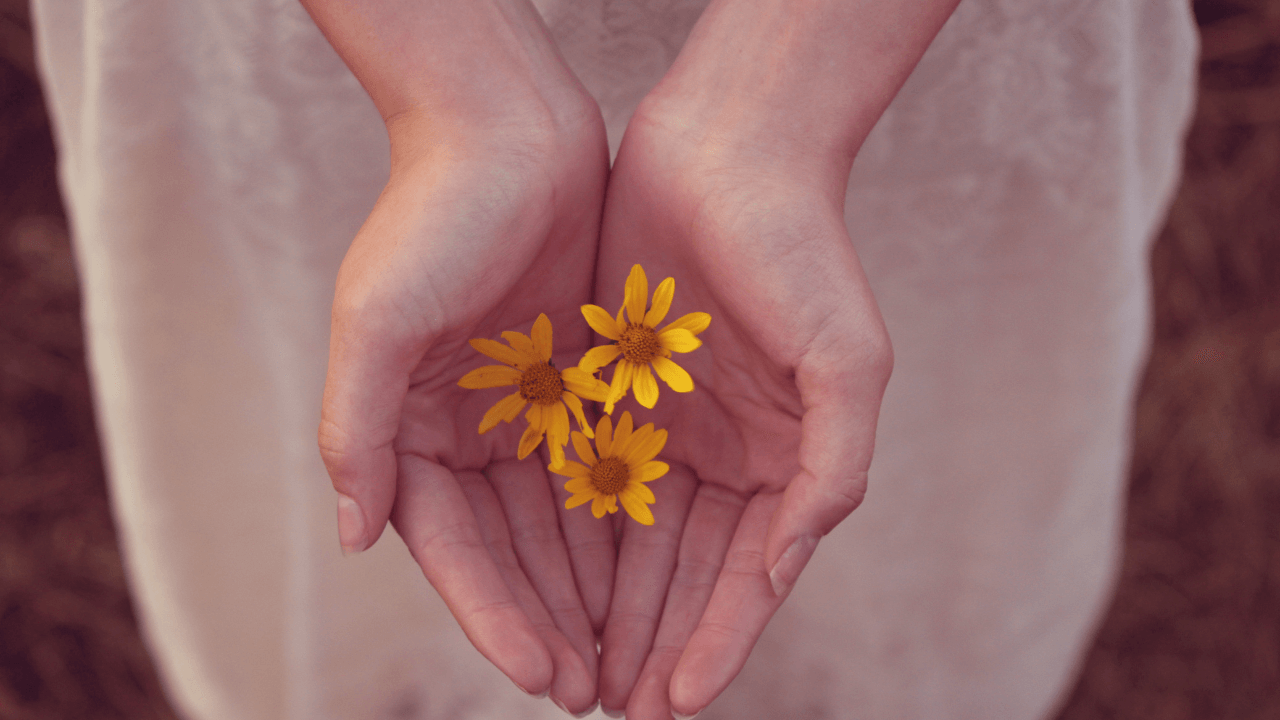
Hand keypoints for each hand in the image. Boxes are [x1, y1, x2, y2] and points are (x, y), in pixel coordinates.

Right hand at [310, 2, 615, 711]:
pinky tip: (654, 573)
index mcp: (409, 431)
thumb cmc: (433, 216)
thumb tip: (354, 537)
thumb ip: (359, 430)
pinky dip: (623, 525)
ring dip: (592, 591)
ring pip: (562, 525)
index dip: (496, 616)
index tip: (546, 675)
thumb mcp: (378, 320)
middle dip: (553, 623)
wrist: (507, 128)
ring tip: (633, 657)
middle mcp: (466, 433)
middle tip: (601, 694)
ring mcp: (525, 412)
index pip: (455, 550)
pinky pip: (604, 471)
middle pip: (512, 553)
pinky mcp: (579, 385)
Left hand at [590, 96, 893, 718]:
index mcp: (786, 458)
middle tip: (619, 709)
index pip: (748, 572)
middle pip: (685, 570)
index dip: (717, 638)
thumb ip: (831, 469)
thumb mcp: (847, 360)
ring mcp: (667, 425)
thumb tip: (784, 566)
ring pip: (631, 537)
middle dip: (655, 640)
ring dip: (611, 606)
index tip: (680, 700)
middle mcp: (726, 453)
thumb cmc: (800, 248)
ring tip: (580, 674)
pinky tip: (549, 583)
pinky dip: (572, 533)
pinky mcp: (611, 390)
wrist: (727, 146)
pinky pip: (585, 474)